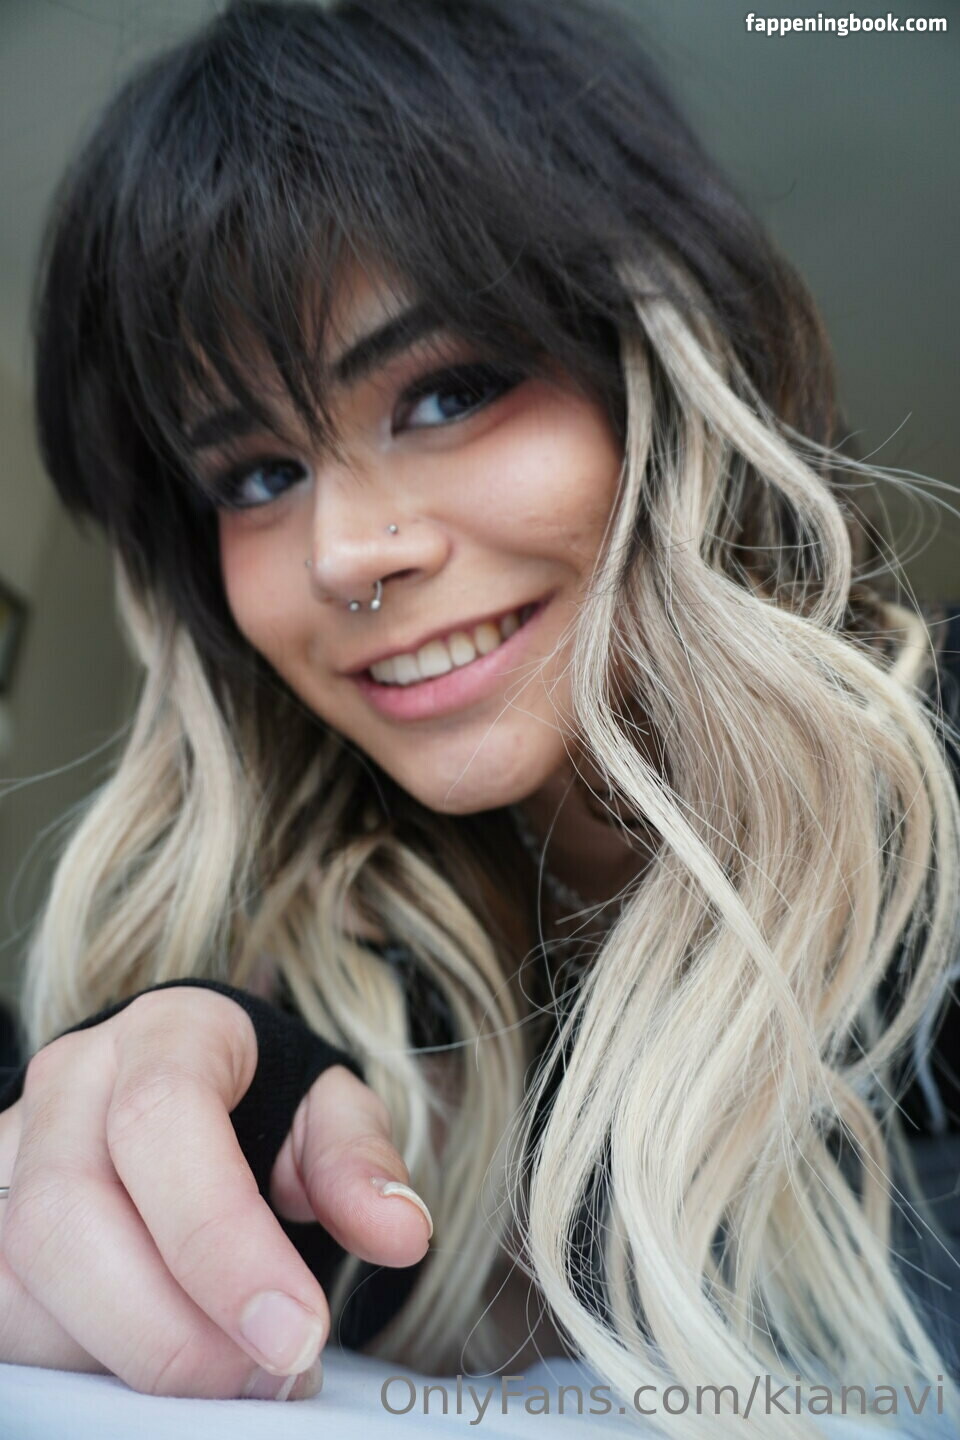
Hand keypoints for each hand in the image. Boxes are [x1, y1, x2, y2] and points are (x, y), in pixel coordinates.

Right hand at [0, 987, 430, 1398]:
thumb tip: (401, 1229)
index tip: (294, 1333)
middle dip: (171, 1330)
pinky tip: (154, 1361)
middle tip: (268, 1375)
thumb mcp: (328, 1111)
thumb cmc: (265, 1100)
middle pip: (68, 1214)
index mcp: (167, 1030)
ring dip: (125, 1355)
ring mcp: (11, 1150)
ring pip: (21, 1277)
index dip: (220, 1240)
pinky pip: (2, 1315)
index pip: (162, 1119)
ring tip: (228, 1373)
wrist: (188, 1086)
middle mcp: (71, 1080)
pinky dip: (79, 1360)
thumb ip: (360, 1162)